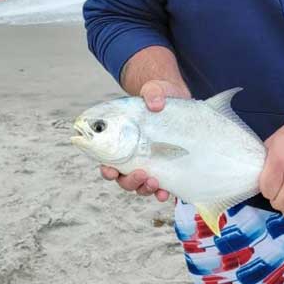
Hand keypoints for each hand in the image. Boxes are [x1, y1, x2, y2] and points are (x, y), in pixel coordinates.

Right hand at [99, 78, 190, 201]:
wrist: (176, 100)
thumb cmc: (157, 96)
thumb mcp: (154, 90)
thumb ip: (152, 93)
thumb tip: (156, 104)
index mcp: (120, 141)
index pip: (107, 161)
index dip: (107, 169)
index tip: (111, 170)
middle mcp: (131, 157)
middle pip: (123, 179)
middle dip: (130, 181)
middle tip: (142, 173)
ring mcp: (148, 164)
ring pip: (139, 186)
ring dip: (144, 188)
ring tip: (155, 183)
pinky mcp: (165, 167)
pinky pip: (159, 187)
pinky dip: (160, 193)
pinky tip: (165, 193)